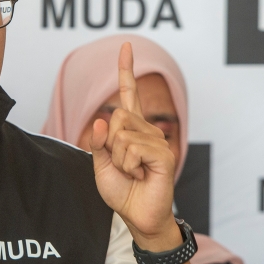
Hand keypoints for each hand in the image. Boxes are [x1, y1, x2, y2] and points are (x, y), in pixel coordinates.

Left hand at [91, 43, 181, 251]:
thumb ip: (99, 142)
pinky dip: (129, 165)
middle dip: (110, 143)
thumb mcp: (102, 165)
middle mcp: (147, 130)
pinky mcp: (164, 154)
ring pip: (122, 135)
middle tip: (123, 165)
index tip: (126, 46)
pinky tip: (141, 175)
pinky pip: (133, 148)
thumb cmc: (122, 191)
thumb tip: (101, 119)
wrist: (137, 216)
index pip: (129, 94)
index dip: (127, 71)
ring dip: (120, 160)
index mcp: (131, 130)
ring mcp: (157, 141)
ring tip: (133, 173)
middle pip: (116, 117)